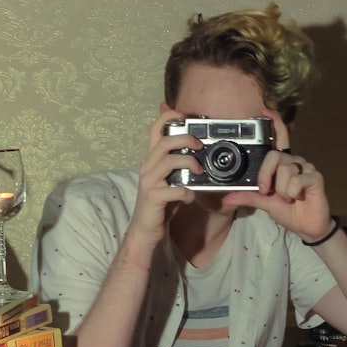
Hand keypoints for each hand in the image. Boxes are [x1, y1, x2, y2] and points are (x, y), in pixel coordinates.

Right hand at [129, 109, 203, 247]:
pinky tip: (190, 197)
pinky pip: (174, 189)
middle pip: (165, 142)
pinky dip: (186, 192)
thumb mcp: (169, 179)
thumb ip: (178, 164)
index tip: (187, 117)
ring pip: (169, 161)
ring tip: (200, 171)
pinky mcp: (153, 197)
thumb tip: (198, 150)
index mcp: (152, 159)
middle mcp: (147, 166)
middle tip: (200, 146)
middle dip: (186, 139)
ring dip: (190, 163)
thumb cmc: (161, 204)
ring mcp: (149, 182)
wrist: (145, 230)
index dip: (169, 116)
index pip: (155, 128)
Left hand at [223, 109, 332, 240]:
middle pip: (274, 156)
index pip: (280, 139)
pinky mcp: (316, 177)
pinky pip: (297, 180)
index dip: (275, 123)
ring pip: (285, 170)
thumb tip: (227, 199)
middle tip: (268, 191)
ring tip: (288, 198)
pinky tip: (298, 197)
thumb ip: (248, 196)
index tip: (264, 111)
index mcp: (282, 164)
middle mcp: (294, 162)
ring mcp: (306, 168)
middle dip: (266, 176)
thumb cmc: (288, 211)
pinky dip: (293, 192)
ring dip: (282, 190)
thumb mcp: (264, 203)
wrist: (306, 227)